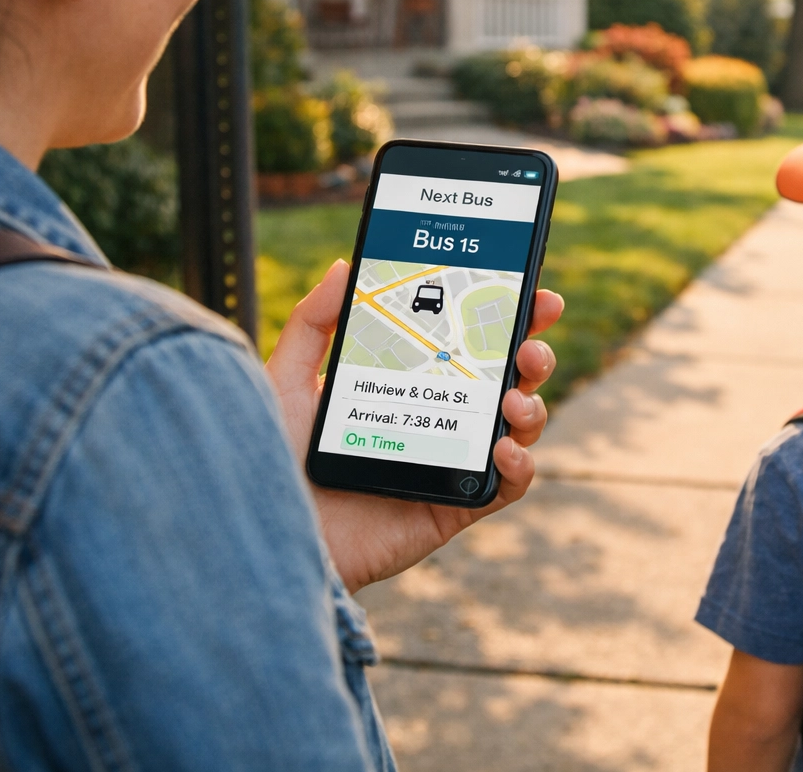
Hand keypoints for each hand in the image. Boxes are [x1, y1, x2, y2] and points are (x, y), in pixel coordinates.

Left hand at [266, 259, 563, 592]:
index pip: (469, 340)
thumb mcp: (285, 380)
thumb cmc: (269, 460)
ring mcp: (451, 461)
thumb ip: (312, 324)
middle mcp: (439, 416)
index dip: (508, 315)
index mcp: (410, 380)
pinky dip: (521, 466)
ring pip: (519, 426)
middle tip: (530, 344)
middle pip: (508, 377)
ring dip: (533, 406)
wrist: (267, 536)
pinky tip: (504, 450)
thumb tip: (344, 266)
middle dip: (534, 352)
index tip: (530, 290)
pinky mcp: (454, 506)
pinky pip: (507, 486)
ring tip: (513, 399)